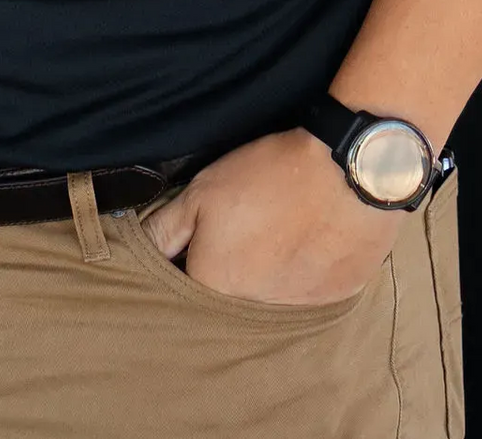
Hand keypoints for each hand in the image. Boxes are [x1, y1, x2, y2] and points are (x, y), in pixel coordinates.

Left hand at [140, 126, 404, 304]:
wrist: (347, 171)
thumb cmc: (269, 176)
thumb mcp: (201, 192)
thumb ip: (164, 229)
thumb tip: (134, 250)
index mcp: (215, 286)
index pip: (188, 286)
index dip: (193, 257)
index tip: (205, 235)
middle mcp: (253, 310)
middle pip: (231, 293)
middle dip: (233, 265)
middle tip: (248, 228)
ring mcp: (297, 307)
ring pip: (271, 293)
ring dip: (270, 270)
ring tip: (281, 226)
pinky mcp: (333, 299)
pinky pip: (309, 290)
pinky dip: (306, 269)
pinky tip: (311, 237)